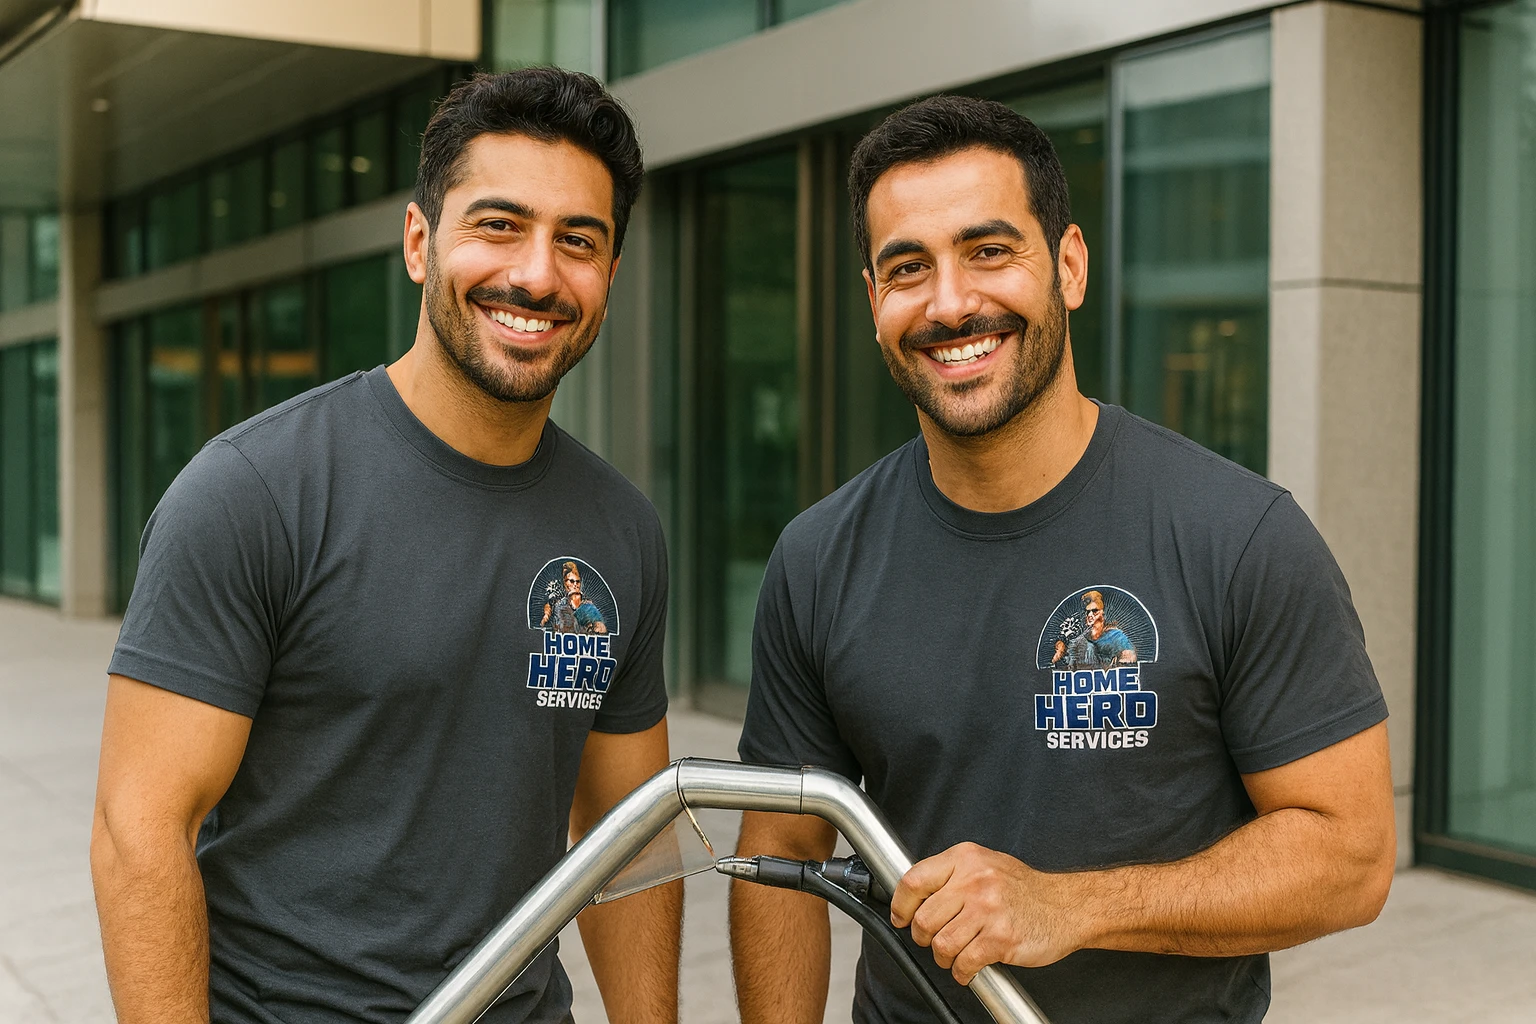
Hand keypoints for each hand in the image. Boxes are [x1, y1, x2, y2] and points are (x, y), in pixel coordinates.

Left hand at [889, 842, 1090, 984]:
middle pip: (924, 919)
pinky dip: (962, 971)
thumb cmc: (1025, 889)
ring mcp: (988, 910)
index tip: (902, 917)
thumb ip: (952, 874)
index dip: (901, 904)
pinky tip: (969, 967)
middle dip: (923, 938)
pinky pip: (964, 963)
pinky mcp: (1001, 938)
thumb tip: (915, 893)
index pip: (914, 880)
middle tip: (932, 940)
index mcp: (966, 859)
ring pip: (941, 944)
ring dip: (943, 957)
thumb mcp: (985, 864)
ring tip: (954, 955)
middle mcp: (975, 881)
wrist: (1067, 906)